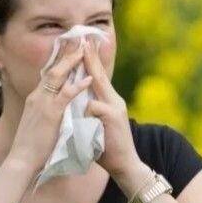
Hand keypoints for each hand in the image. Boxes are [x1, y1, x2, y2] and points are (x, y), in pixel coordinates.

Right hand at [7, 37, 93, 173]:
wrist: (21, 160)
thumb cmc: (30, 146)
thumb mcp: (37, 123)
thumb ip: (45, 112)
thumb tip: (53, 108)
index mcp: (35, 98)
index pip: (48, 74)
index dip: (59, 60)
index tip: (69, 48)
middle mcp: (37, 96)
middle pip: (52, 68)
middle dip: (65, 53)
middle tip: (78, 40)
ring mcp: (43, 103)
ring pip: (58, 76)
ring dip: (72, 62)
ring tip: (85, 50)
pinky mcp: (51, 114)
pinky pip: (66, 95)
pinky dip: (78, 85)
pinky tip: (89, 78)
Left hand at [80, 38, 143, 179]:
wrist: (125, 165)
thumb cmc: (107, 148)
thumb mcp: (96, 125)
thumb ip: (89, 111)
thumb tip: (76, 102)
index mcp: (109, 101)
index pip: (97, 77)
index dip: (90, 60)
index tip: (82, 43)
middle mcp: (114, 100)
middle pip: (99, 74)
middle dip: (90, 55)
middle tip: (83, 37)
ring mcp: (115, 107)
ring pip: (98, 84)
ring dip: (89, 69)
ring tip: (81, 52)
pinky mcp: (113, 117)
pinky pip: (95, 106)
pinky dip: (85, 105)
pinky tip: (80, 105)